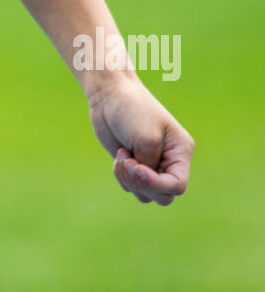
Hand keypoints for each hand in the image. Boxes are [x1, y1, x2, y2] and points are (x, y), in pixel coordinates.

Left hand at [86, 74, 194, 205]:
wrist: (110, 95)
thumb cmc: (132, 110)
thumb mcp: (146, 140)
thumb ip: (149, 167)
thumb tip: (144, 183)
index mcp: (181, 152)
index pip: (178, 185)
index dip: (156, 184)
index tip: (137, 168)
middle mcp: (169, 162)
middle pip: (164, 196)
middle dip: (142, 184)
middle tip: (128, 163)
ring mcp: (152, 165)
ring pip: (146, 194)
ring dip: (129, 180)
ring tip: (122, 156)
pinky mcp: (134, 166)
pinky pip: (131, 187)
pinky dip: (122, 177)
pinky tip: (119, 156)